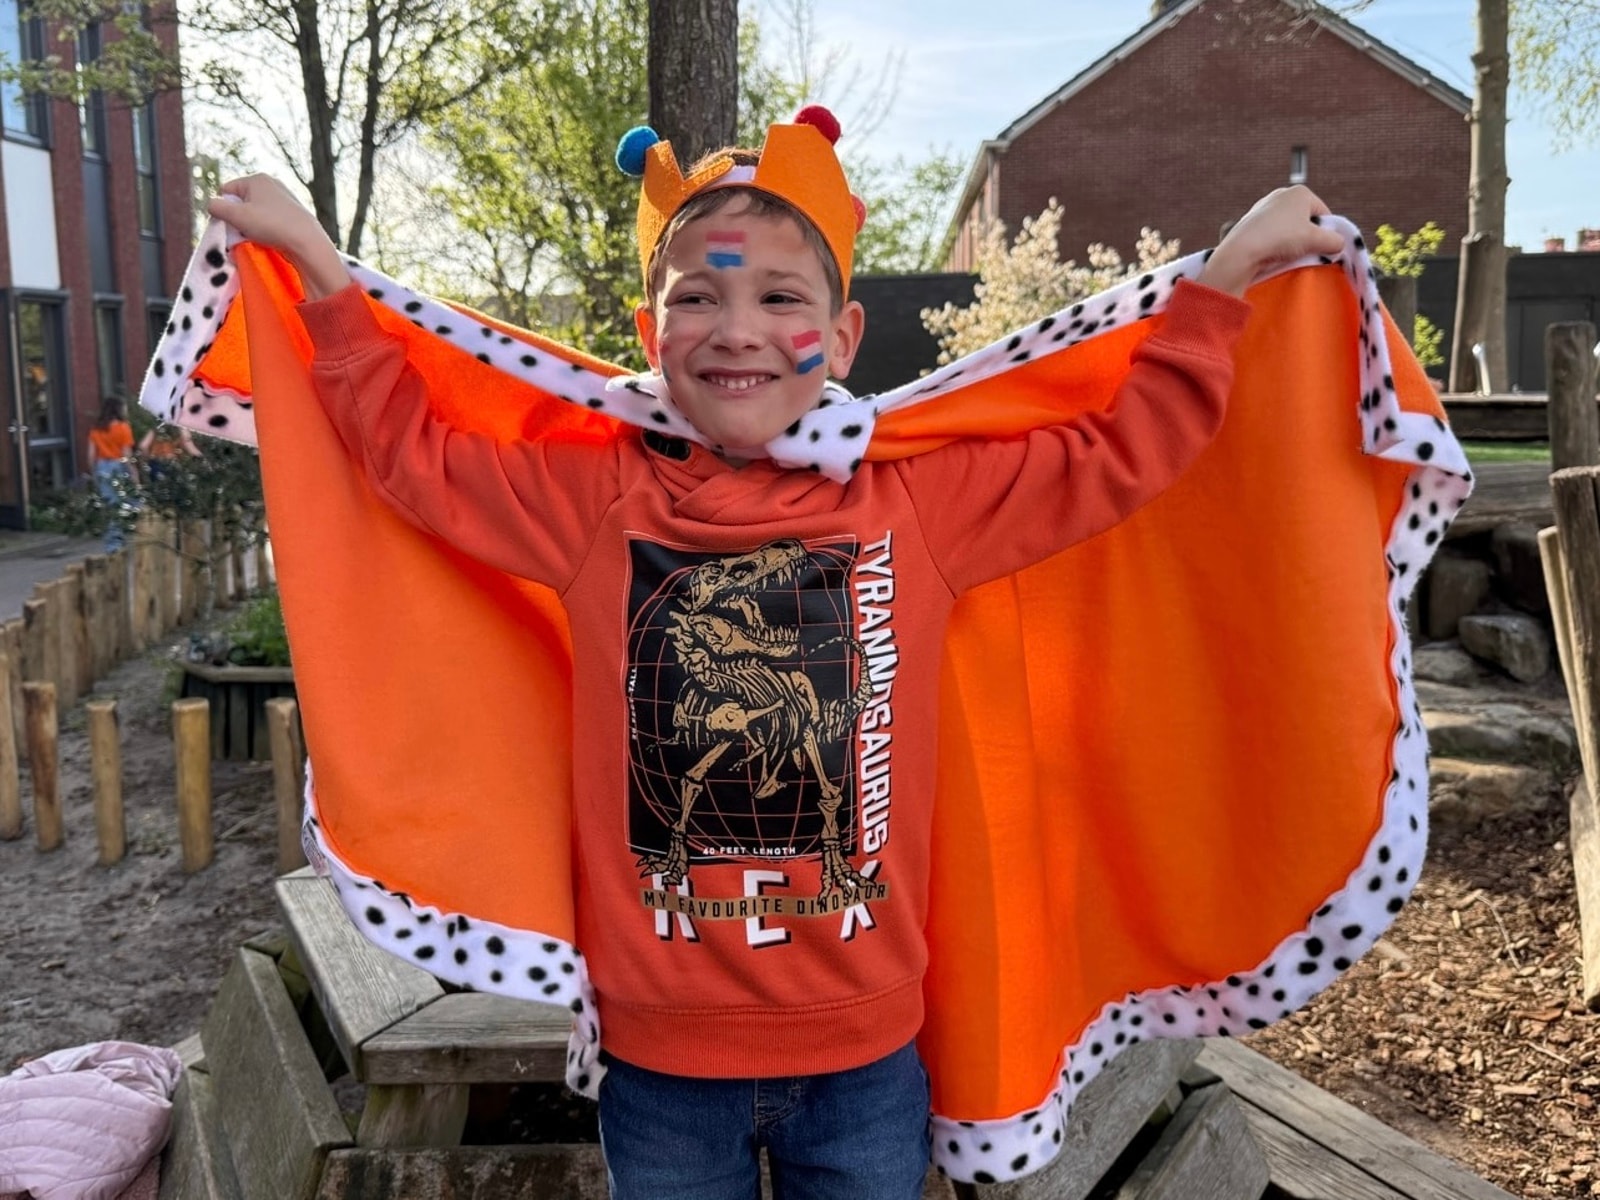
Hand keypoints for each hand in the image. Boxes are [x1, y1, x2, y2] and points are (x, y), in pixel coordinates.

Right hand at [207, 175, 352, 299]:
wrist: (307, 242)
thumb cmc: (270, 225)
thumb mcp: (236, 216)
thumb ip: (216, 207)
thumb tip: (212, 205)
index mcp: (257, 178)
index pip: (227, 190)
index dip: (224, 208)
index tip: (231, 223)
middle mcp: (272, 184)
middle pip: (242, 202)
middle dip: (238, 218)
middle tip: (244, 232)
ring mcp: (285, 199)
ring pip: (256, 213)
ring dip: (251, 227)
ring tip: (258, 237)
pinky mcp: (293, 214)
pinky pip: (270, 221)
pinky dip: (267, 230)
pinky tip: (271, 239)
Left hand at [1197, 186, 1345, 296]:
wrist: (1242, 249)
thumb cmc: (1281, 238)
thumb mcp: (1316, 240)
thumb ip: (1335, 241)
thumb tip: (1339, 244)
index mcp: (1300, 192)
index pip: (1324, 214)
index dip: (1327, 233)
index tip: (1324, 248)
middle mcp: (1281, 194)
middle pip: (1305, 220)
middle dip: (1308, 236)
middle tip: (1307, 253)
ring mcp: (1263, 206)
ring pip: (1288, 227)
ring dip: (1291, 241)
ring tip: (1288, 255)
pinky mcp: (1250, 221)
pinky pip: (1271, 232)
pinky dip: (1275, 243)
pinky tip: (1273, 254)